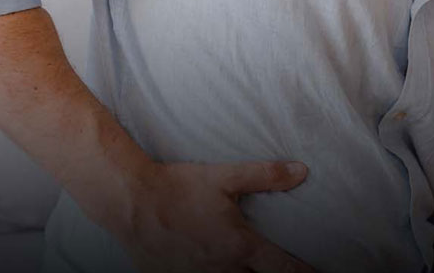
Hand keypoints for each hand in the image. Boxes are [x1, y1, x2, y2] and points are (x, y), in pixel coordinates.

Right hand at [120, 159, 316, 272]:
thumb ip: (266, 176)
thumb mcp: (225, 177)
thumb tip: (301, 171)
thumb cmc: (179, 187)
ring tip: (248, 269)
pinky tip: (214, 268)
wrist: (132, 202)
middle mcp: (222, 270)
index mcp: (239, 246)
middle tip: (277, 268)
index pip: (282, 268)